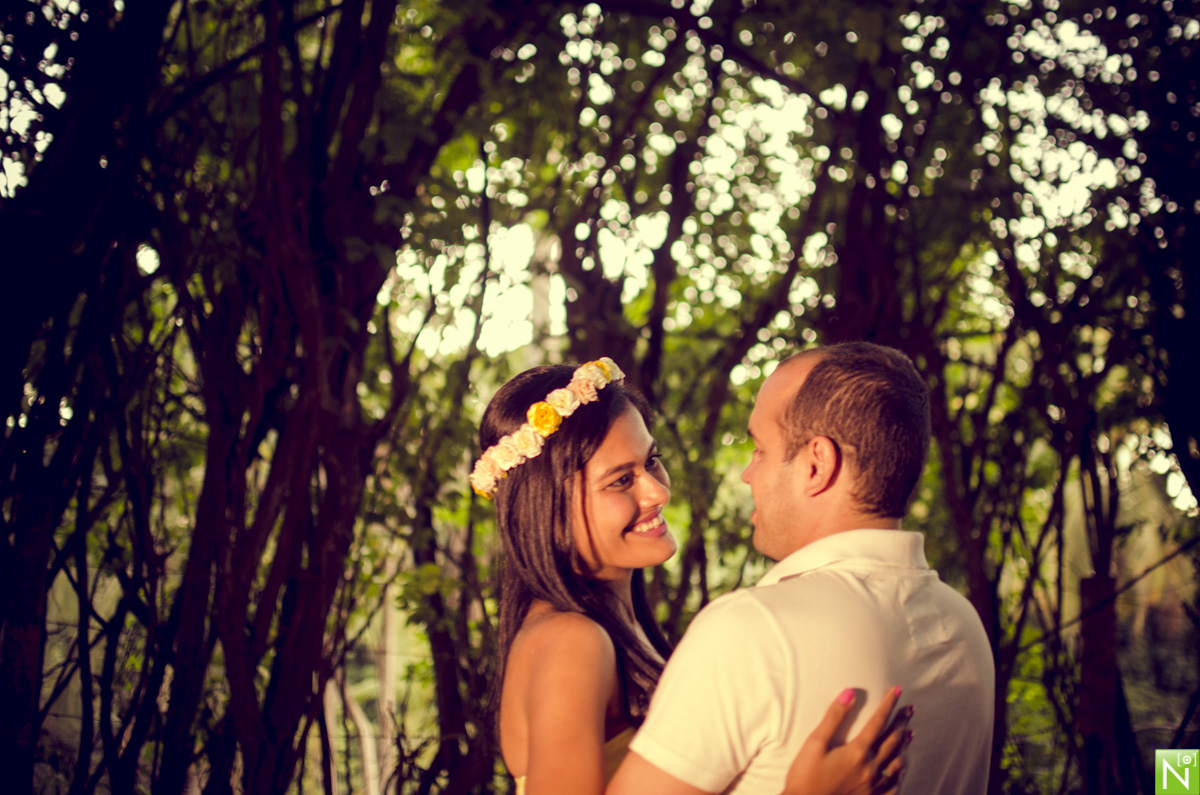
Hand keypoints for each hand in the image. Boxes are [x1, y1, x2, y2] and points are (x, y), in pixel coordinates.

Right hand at [781, 685, 912, 794]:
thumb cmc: (805, 778)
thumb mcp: (814, 744)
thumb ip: (833, 718)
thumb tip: (849, 693)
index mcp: (857, 752)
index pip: (878, 722)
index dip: (888, 704)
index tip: (896, 690)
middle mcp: (870, 768)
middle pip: (892, 740)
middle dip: (901, 722)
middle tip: (909, 709)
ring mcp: (873, 786)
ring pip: (896, 762)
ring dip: (904, 745)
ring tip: (910, 733)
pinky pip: (893, 786)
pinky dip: (900, 774)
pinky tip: (902, 769)